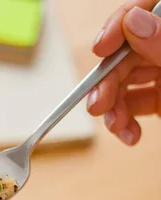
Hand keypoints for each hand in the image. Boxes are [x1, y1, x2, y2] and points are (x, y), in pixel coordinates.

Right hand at [87, 0, 160, 144]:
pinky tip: (130, 136)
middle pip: (126, 54)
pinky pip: (135, 104)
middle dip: (108, 83)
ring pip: (125, 81)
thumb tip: (133, 21)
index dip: (118, 25)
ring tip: (116, 128)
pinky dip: (126, 122)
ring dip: (113, 108)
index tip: (101, 49)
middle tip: (97, 106)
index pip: (144, 11)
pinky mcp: (160, 98)